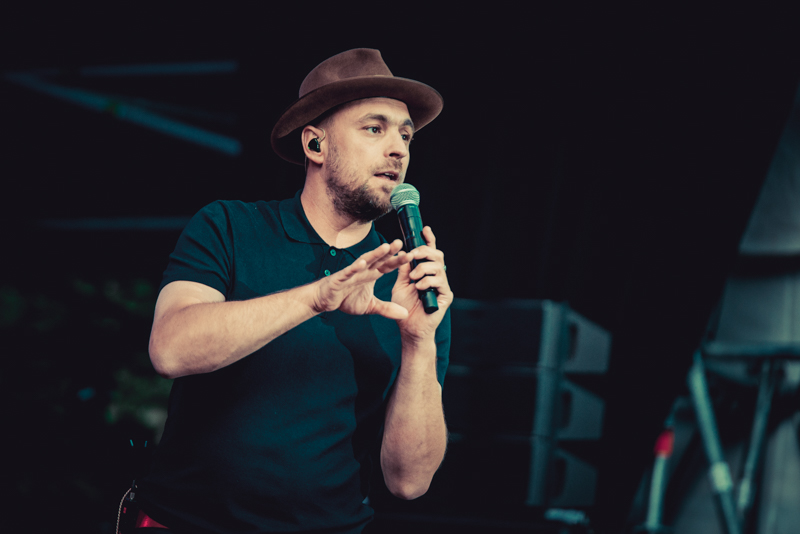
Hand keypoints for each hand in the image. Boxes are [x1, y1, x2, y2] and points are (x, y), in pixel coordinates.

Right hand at [312, 240, 411, 319]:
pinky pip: (348, 272)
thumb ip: (387, 309)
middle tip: (401, 243)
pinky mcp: (340, 279)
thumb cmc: (346, 298)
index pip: (388, 266)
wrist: (325, 300)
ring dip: (375, 254)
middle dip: (390, 252)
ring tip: (385, 247)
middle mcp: (363, 271)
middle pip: (379, 260)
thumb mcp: (370, 306)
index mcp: (371, 275)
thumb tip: (406, 314)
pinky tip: (362, 263)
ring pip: (365, 261)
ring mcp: (352, 273)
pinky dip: (355, 268)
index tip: (412, 256)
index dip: (399, 261)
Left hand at [392, 226, 452, 344]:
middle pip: (437, 255)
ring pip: (438, 266)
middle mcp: (436, 276)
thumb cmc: (404, 307)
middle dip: (424, 251)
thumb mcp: (400, 284)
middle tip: (413, 255)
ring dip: (423, 269)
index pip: (429, 252)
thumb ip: (403, 269)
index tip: (425, 229)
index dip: (429, 239)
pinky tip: (419, 287)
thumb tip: (403, 252)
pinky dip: (427, 281)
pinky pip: (440, 281)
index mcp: (425, 272)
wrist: (409, 328)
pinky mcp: (446, 295)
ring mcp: (442, 286)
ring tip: (413, 278)